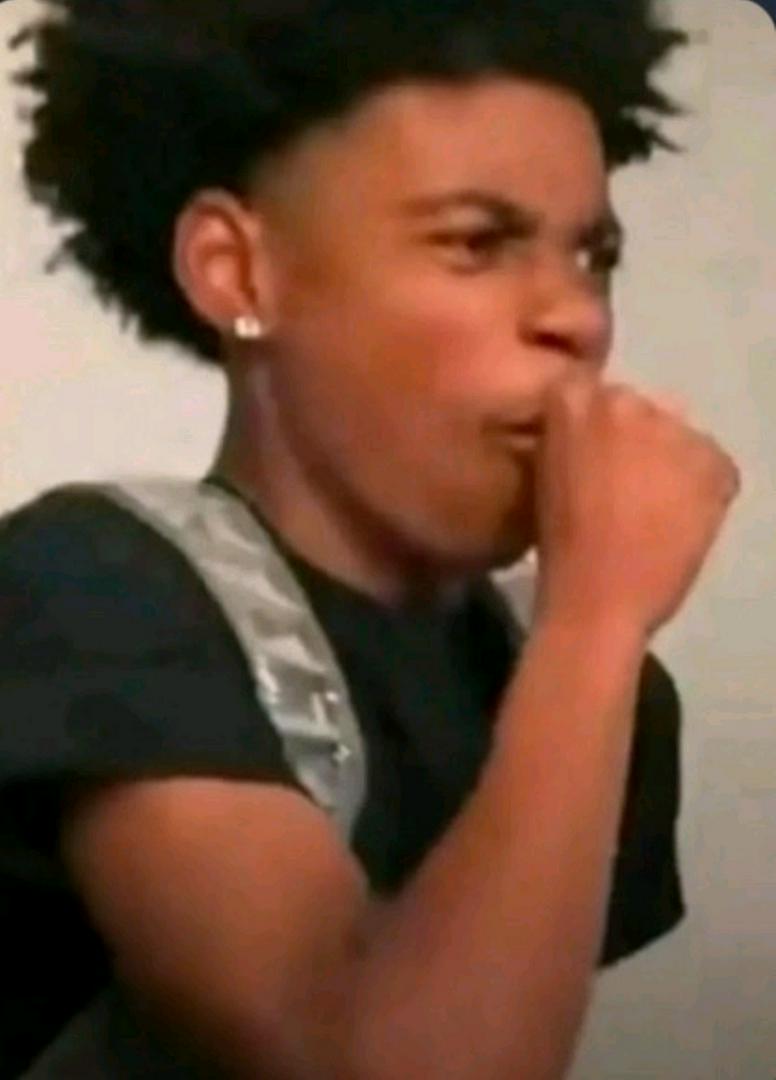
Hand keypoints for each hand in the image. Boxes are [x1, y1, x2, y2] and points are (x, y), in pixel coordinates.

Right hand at [533, 375, 740, 637]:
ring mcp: (673, 429)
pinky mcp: (712, 461)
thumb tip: (595, 438)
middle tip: (622, 487)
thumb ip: (569, 438)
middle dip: (634, 441)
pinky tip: (678, 523)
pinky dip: (703, 491)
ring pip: (677, 437)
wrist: (596, 598)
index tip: (588, 462)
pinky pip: (714, 467)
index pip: (590, 394)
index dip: (592, 431)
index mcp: (571, 399)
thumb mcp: (545, 472)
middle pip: (637, 411)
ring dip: (668, 463)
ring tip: (653, 509)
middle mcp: (625, 400)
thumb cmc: (557, 544)